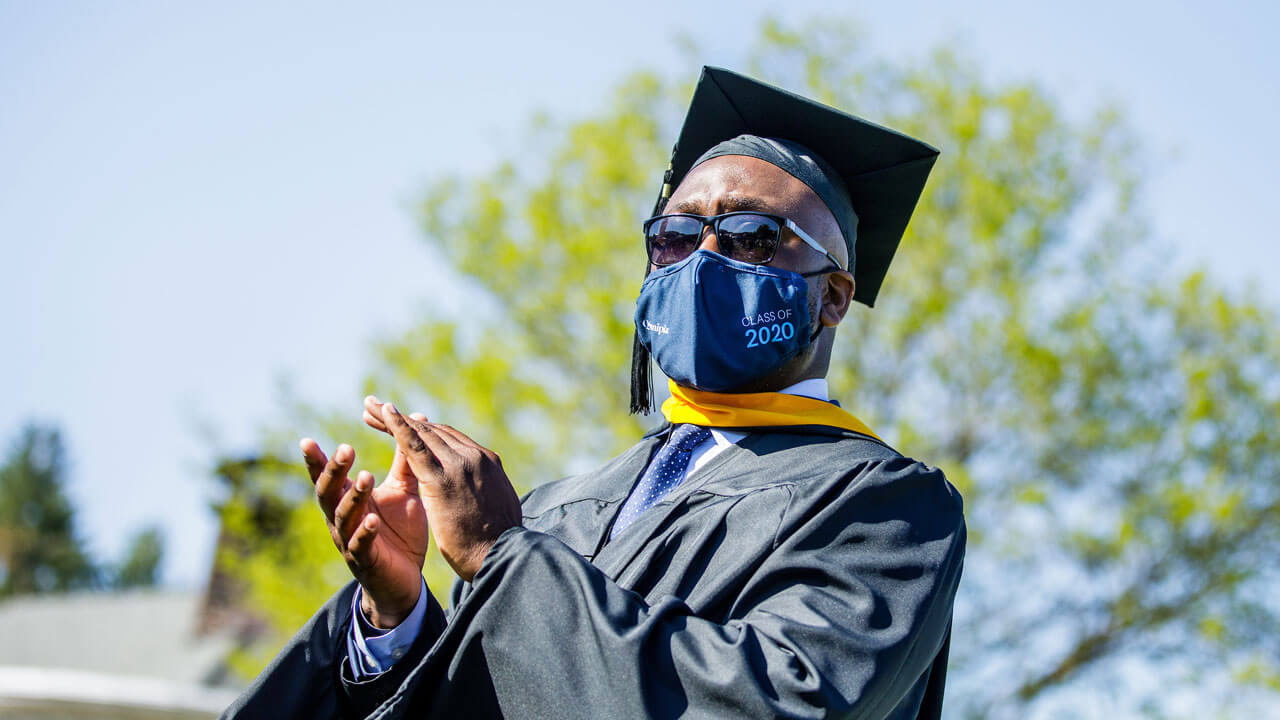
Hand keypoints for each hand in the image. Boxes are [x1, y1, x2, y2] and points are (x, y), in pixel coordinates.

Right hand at [302, 435, 428, 627]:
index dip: (316, 461)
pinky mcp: (366, 561)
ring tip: (367, 476)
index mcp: (347, 500)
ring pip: (343, 517)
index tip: (306, 441)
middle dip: (334, 471)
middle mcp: (342, 519)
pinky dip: (365, 533)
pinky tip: (373, 521)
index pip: (327, 477)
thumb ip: (404, 461)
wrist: (404, 580)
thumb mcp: (403, 491)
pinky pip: (361, 546)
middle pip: (329, 492)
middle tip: (345, 449)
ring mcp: (350, 540)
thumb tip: (410, 422)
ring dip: (354, 497)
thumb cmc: (398, 531)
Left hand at [376, 401, 522, 581]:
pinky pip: (415, 447)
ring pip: (422, 434)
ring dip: (393, 419)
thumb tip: (483, 494)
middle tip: (376, 408)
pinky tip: (383, 415)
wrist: (502, 557)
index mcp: (487, 463)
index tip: (403, 423)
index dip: (422, 430)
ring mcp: (460, 465)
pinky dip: (398, 427)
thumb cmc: (497, 544)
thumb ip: (485, 493)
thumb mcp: (494, 509)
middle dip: (403, 419)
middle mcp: (475, 457)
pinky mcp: (442, 479)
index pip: (449, 439)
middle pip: (433, 431)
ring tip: (370, 409)